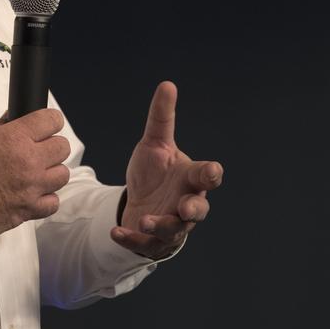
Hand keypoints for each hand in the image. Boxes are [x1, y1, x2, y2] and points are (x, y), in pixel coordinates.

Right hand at [0, 108, 71, 239]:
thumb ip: (1, 127)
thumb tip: (14, 119)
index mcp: (15, 139)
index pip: (51, 120)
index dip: (50, 121)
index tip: (47, 124)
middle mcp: (29, 162)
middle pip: (62, 147)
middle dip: (52, 145)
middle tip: (39, 149)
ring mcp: (31, 188)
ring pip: (62, 175)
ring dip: (51, 172)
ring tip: (36, 173)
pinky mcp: (28, 211)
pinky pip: (53, 203)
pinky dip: (46, 199)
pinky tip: (34, 194)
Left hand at [114, 81, 222, 258]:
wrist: (142, 200)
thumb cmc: (156, 171)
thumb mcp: (155, 143)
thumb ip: (161, 118)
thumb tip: (167, 84)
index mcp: (191, 178)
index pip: (207, 176)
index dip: (211, 174)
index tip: (212, 170)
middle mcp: (186, 203)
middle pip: (199, 209)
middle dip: (193, 208)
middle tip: (186, 207)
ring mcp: (172, 224)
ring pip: (174, 230)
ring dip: (161, 226)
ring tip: (145, 221)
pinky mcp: (153, 241)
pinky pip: (145, 244)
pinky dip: (132, 239)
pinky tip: (116, 232)